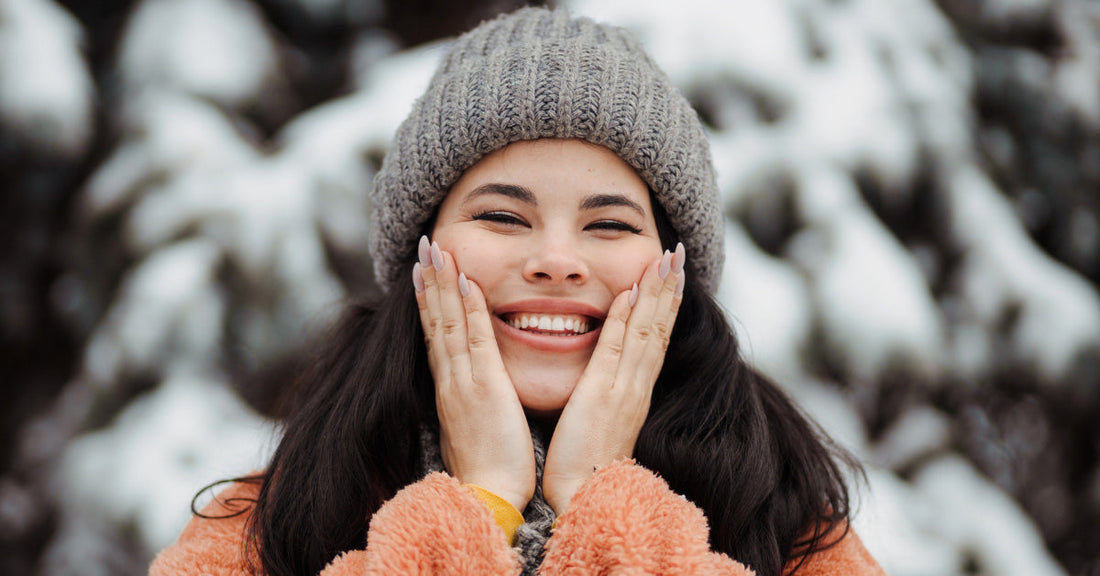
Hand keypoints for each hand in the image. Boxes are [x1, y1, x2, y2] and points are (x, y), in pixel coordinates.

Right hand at [414, 236, 535, 512]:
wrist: (488, 497)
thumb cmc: (489, 469)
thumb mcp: (476, 428)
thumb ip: (473, 404)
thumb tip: (474, 393)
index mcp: (451, 389)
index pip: (437, 336)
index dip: (430, 301)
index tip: (425, 271)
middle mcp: (451, 380)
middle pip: (435, 321)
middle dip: (430, 281)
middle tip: (424, 245)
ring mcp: (463, 382)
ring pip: (449, 323)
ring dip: (443, 283)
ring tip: (436, 250)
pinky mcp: (484, 389)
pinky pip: (474, 341)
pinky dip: (468, 310)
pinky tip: (468, 283)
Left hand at [542, 243, 685, 513]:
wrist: (581, 499)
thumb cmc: (583, 466)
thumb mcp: (599, 422)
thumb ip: (605, 396)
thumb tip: (604, 380)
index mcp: (633, 392)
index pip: (653, 338)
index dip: (664, 304)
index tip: (670, 273)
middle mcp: (635, 386)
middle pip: (658, 327)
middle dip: (669, 287)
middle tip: (677, 251)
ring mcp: (623, 389)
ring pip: (646, 330)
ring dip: (657, 292)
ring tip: (666, 258)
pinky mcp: (603, 395)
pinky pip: (617, 348)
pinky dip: (626, 318)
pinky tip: (630, 291)